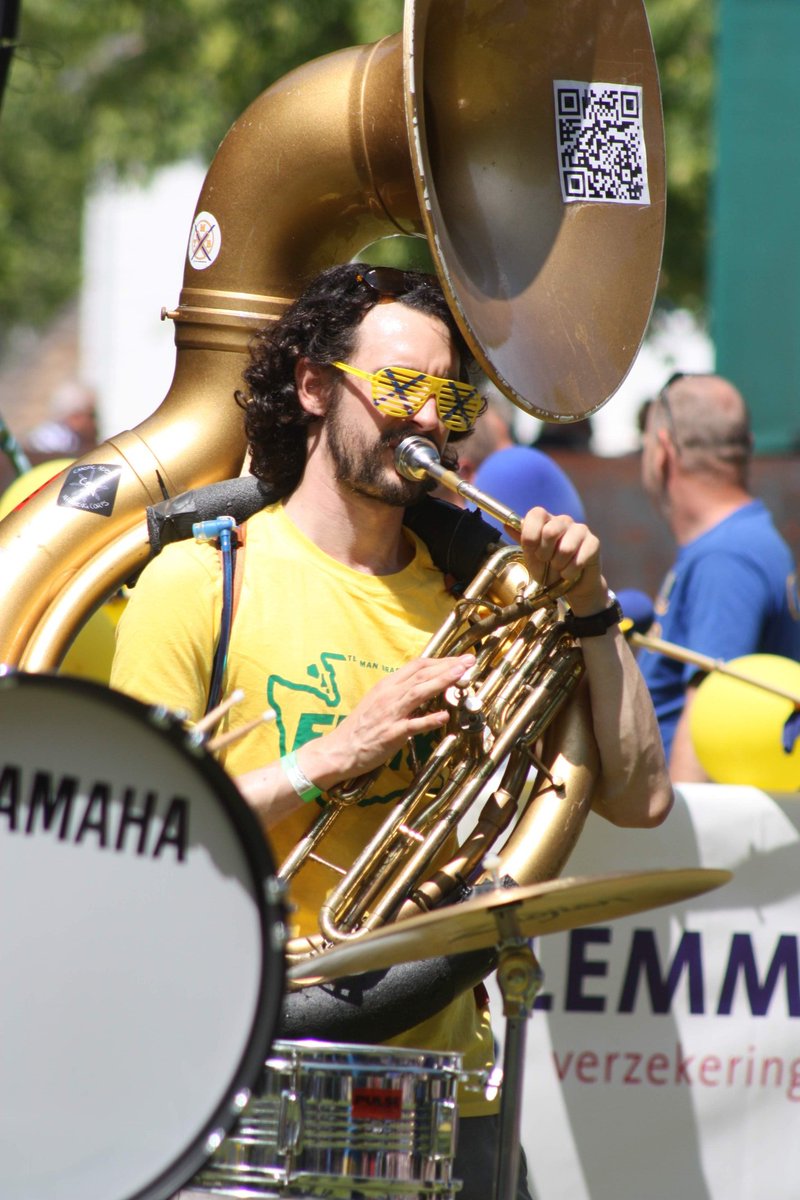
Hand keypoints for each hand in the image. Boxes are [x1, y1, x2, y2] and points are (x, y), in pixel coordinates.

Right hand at [300, 653, 475, 786]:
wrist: (339, 749)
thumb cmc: (360, 728)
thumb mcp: (379, 702)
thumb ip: (400, 693)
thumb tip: (423, 688)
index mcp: (387, 685)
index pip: (417, 666)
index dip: (440, 660)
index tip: (458, 660)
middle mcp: (389, 695)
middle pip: (422, 675)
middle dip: (448, 666)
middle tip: (469, 661)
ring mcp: (390, 714)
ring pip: (419, 693)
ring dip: (442, 682)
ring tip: (461, 675)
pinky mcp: (390, 734)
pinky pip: (412, 725)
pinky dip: (429, 719)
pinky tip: (444, 715)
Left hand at [519, 507, 608, 613]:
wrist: (571, 585)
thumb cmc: (549, 569)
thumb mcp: (531, 556)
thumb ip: (522, 540)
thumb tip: (506, 525)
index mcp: (546, 520)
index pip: (536, 514)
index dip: (531, 535)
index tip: (532, 550)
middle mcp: (563, 521)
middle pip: (550, 531)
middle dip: (544, 554)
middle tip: (546, 561)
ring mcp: (580, 530)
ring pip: (565, 548)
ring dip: (558, 566)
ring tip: (559, 568)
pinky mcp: (593, 543)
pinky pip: (579, 559)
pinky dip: (570, 573)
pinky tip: (570, 573)